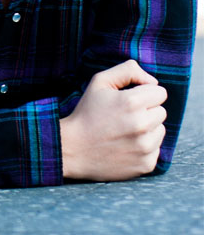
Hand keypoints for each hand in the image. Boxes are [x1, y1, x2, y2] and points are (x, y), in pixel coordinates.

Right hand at [60, 60, 166, 181]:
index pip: (160, 92)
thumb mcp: (99, 82)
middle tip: (123, 117)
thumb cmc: (87, 113)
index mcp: (132, 102)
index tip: (128, 101)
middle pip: (161, 112)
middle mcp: (142, 125)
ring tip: (123, 132)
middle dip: (146, 112)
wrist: (72, 149)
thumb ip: (128, 70)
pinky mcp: (146, 164)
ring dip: (147, 130)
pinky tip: (125, 147)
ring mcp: (145, 147)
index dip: (144, 94)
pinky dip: (144, 148)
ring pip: (160, 131)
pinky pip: (156, 150)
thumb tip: (153, 81)